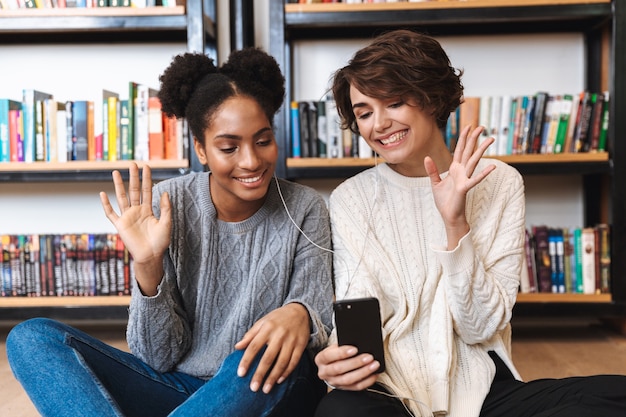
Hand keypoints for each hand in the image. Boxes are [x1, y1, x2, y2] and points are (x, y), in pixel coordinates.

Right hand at [99, 162, 171, 295]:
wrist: (150, 256)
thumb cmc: (160, 242)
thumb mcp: (166, 223)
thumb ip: (166, 208)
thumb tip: (164, 192)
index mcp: (148, 210)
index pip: (147, 190)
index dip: (147, 179)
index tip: (147, 166)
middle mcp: (137, 211)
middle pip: (134, 190)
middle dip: (133, 177)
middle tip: (132, 164)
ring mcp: (127, 217)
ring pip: (122, 197)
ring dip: (118, 185)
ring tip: (115, 172)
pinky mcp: (120, 225)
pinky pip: (111, 213)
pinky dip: (106, 204)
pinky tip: (103, 194)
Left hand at [234, 303, 310, 393]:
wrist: (300, 311)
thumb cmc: (277, 318)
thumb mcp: (262, 322)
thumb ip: (250, 335)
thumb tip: (237, 347)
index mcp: (267, 328)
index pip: (254, 346)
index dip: (246, 361)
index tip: (240, 374)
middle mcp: (279, 335)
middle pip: (268, 357)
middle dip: (260, 374)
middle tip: (253, 388)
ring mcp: (291, 341)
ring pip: (282, 362)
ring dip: (273, 377)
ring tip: (266, 389)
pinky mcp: (301, 345)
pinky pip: (294, 361)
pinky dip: (286, 372)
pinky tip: (279, 380)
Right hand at [315, 344, 379, 390]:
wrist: (331, 366)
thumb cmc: (335, 353)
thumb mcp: (335, 347)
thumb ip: (342, 346)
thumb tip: (359, 344)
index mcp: (321, 359)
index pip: (329, 356)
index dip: (341, 353)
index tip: (355, 349)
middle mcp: (324, 372)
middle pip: (339, 369)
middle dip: (356, 363)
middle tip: (369, 357)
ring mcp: (333, 382)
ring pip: (348, 380)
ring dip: (363, 372)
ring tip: (374, 365)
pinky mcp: (342, 389)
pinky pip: (355, 387)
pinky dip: (366, 381)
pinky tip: (374, 374)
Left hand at [424, 125, 495, 247]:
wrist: (448, 215)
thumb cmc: (444, 201)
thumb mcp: (435, 182)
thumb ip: (432, 170)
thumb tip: (426, 157)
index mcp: (455, 169)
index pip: (460, 150)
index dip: (464, 138)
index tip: (468, 126)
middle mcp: (461, 171)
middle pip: (469, 151)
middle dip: (474, 139)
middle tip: (482, 126)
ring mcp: (465, 178)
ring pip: (474, 161)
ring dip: (482, 150)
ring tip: (491, 139)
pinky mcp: (465, 188)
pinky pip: (475, 179)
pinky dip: (483, 173)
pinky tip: (493, 166)